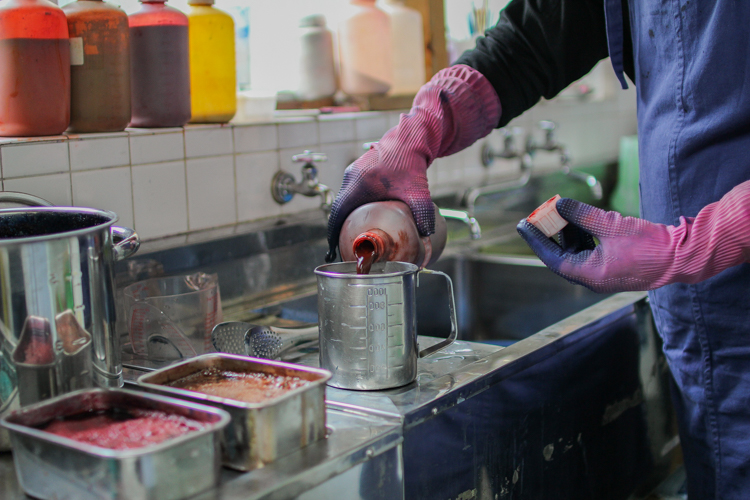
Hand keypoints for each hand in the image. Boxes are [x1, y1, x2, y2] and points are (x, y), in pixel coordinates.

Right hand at [325, 65, 500, 261]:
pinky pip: (351, 193)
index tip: (333, 248)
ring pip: (345, 200)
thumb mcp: (417, 190)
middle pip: (339, 208)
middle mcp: (350, 177)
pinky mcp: (360, 171)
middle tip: (345, 247)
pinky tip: (361, 216)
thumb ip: (422, 213)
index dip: (333, 233)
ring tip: (352, 235)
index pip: (337, 213)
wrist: (412, 136)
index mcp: (357, 183)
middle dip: (340, 228)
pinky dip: (353, 207)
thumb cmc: (411, 160)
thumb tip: (426, 235)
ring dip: (346, 217)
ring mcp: (354, 172)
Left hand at [517, 198, 680, 292]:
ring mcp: (602, 274)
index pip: (552, 258)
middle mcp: (592, 278)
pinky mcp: (612, 266)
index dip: (536, 240)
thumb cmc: (649, 244)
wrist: (682, 256)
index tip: (523, 225)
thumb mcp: (610, 224)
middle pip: (562, 254)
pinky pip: (589, 251)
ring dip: (568, 232)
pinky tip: (580, 219)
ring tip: (562, 212)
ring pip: (575, 252)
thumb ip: (582, 215)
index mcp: (588, 275)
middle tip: (541, 214)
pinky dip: (582, 236)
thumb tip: (559, 204)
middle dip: (551, 233)